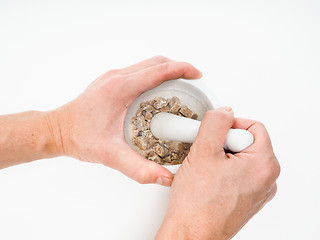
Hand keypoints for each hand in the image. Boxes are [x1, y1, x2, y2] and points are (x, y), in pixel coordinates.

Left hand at [47, 56, 201, 185]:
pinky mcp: (110, 82)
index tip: (197, 74)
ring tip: (181, 83)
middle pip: (156, 62)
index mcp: (120, 88)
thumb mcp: (110, 155)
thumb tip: (165, 177)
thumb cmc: (77, 137)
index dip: (182, 69)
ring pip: (147, 64)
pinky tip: (159, 90)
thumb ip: (139, 168)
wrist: (57, 129)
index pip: (159, 70)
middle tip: (193, 80)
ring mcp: (113, 78)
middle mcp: (117, 78)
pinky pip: (138, 71)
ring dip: (166, 69)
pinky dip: (154, 75)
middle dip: (178, 67)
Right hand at [156, 107, 279, 238]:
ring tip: (203, 169)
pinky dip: (220, 171)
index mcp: (264, 165)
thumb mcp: (203, 151)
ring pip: (237, 158)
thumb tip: (224, 112)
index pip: (253, 126)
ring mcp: (256, 191)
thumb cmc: (198, 205)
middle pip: (245, 142)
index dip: (229, 125)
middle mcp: (266, 179)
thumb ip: (216, 123)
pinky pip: (235, 174)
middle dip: (222, 143)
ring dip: (219, 157)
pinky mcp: (245, 198)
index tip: (213, 132)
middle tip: (205, 154)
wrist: (190, 234)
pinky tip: (206, 180)